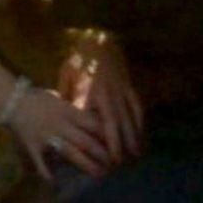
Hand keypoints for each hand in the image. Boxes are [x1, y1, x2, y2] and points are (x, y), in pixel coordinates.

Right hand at [8, 87, 109, 178]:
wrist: (12, 100)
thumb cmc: (39, 99)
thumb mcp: (60, 101)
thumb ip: (75, 112)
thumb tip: (94, 121)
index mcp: (68, 112)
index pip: (93, 124)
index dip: (107, 136)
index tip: (118, 145)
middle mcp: (60, 125)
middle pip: (85, 141)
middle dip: (102, 154)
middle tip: (113, 165)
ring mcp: (46, 137)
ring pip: (70, 153)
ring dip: (86, 165)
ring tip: (98, 174)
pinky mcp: (32, 147)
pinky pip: (41, 163)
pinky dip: (47, 173)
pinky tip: (55, 182)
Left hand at [58, 32, 143, 165]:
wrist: (98, 39)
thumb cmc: (78, 59)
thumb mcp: (66, 75)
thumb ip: (65, 97)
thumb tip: (61, 117)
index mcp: (90, 91)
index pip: (93, 120)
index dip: (96, 137)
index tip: (97, 153)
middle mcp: (107, 93)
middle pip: (113, 122)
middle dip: (116, 143)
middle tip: (118, 162)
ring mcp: (121, 90)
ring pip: (128, 116)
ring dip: (131, 136)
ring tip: (134, 155)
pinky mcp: (129, 86)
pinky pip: (136, 106)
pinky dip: (139, 121)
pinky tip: (141, 134)